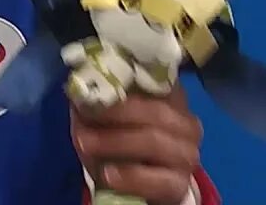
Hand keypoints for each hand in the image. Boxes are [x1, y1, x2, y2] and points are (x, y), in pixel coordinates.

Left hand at [72, 88, 201, 204]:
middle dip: (115, 113)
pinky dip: (129, 176)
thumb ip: (99, 102)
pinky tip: (107, 174)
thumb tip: (78, 90)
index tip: (95, 82)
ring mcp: (186, 155)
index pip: (157, 80)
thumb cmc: (122, 142)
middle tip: (83, 116)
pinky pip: (157, 180)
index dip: (126, 80)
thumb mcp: (108, 119)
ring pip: (153, 142)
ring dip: (113, 141)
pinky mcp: (179, 185)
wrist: (139, 185)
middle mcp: (186, 124)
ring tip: (84, 143)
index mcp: (172, 99)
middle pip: (155, 111)